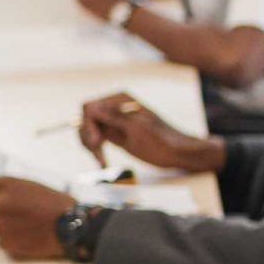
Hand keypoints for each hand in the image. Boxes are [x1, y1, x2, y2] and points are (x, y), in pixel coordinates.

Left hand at [0, 176, 72, 258]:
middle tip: (12, 214)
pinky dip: (13, 240)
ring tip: (28, 225)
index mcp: (3, 184)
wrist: (73, 226)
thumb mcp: (28, 186)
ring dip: (5, 227)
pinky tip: (30, 235)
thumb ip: (4, 190)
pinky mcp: (6, 243)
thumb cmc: (54, 204)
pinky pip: (2, 242)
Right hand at [78, 91, 222, 174]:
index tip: (96, 142)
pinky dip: (95, 151)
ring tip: (102, 162)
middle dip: (88, 138)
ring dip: (90, 146)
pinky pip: (95, 139)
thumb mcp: (138, 129)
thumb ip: (115, 117)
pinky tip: (102, 163)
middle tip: (99, 157)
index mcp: (120, 100)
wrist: (177, 153)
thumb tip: (92, 107)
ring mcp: (113, 121)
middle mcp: (114, 107)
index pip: (89, 107)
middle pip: (86, 119)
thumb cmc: (162, 140)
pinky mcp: (114, 134)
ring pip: (88, 130)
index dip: (88, 124)